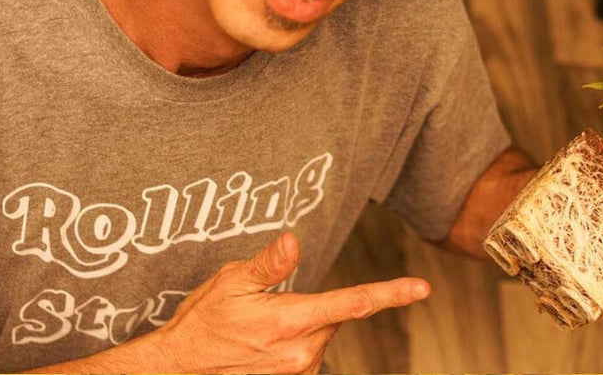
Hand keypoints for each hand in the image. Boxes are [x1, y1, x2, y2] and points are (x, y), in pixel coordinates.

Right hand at [159, 231, 429, 373]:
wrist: (180, 369)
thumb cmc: (204, 321)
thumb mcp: (231, 282)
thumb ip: (269, 265)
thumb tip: (294, 242)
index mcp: (290, 320)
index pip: (353, 303)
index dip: (391, 293)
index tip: (422, 287)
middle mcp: (301, 353)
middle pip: (332, 318)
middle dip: (314, 306)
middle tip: (269, 307)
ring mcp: (296, 374)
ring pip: (320, 339)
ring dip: (303, 329)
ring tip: (258, 331)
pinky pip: (307, 359)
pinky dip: (295, 347)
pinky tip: (263, 348)